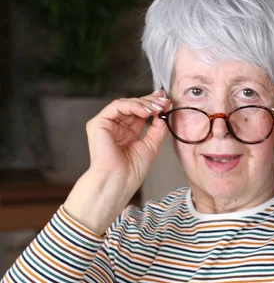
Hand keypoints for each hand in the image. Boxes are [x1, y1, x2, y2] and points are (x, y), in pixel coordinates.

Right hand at [64, 90, 170, 233]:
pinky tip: (146, 111)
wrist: (119, 181)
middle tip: (165, 101)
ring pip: (126, 103)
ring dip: (144, 103)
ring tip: (157, 108)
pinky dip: (133, 106)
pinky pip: (117, 106)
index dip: (152, 104)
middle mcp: (116, 127)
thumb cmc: (132, 170)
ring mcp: (107, 124)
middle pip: (134, 106)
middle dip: (151, 101)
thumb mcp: (151, 146)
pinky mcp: (98, 123)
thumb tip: (163, 114)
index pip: (140, 113)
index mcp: (127, 133)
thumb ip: (157, 129)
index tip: (166, 101)